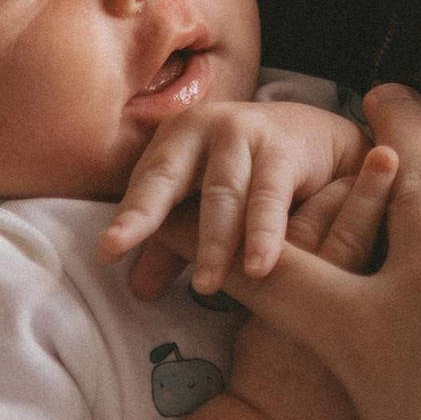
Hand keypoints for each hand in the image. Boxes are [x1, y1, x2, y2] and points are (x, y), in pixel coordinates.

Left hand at [103, 93, 369, 297]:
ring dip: (216, 243)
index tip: (107, 252)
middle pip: (173, 181)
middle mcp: (206, 127)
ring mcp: (246, 133)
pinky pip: (270, 198)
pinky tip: (259, 267)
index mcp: (175, 140)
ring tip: (207, 287)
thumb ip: (173, 244)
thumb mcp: (202, 203)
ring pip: (224, 195)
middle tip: (133, 268)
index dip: (129, 219)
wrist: (313, 134)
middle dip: (151, 221)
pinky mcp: (285, 150)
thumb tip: (137, 291)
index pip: (147, 184)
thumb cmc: (244, 173)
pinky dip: (265, 234)